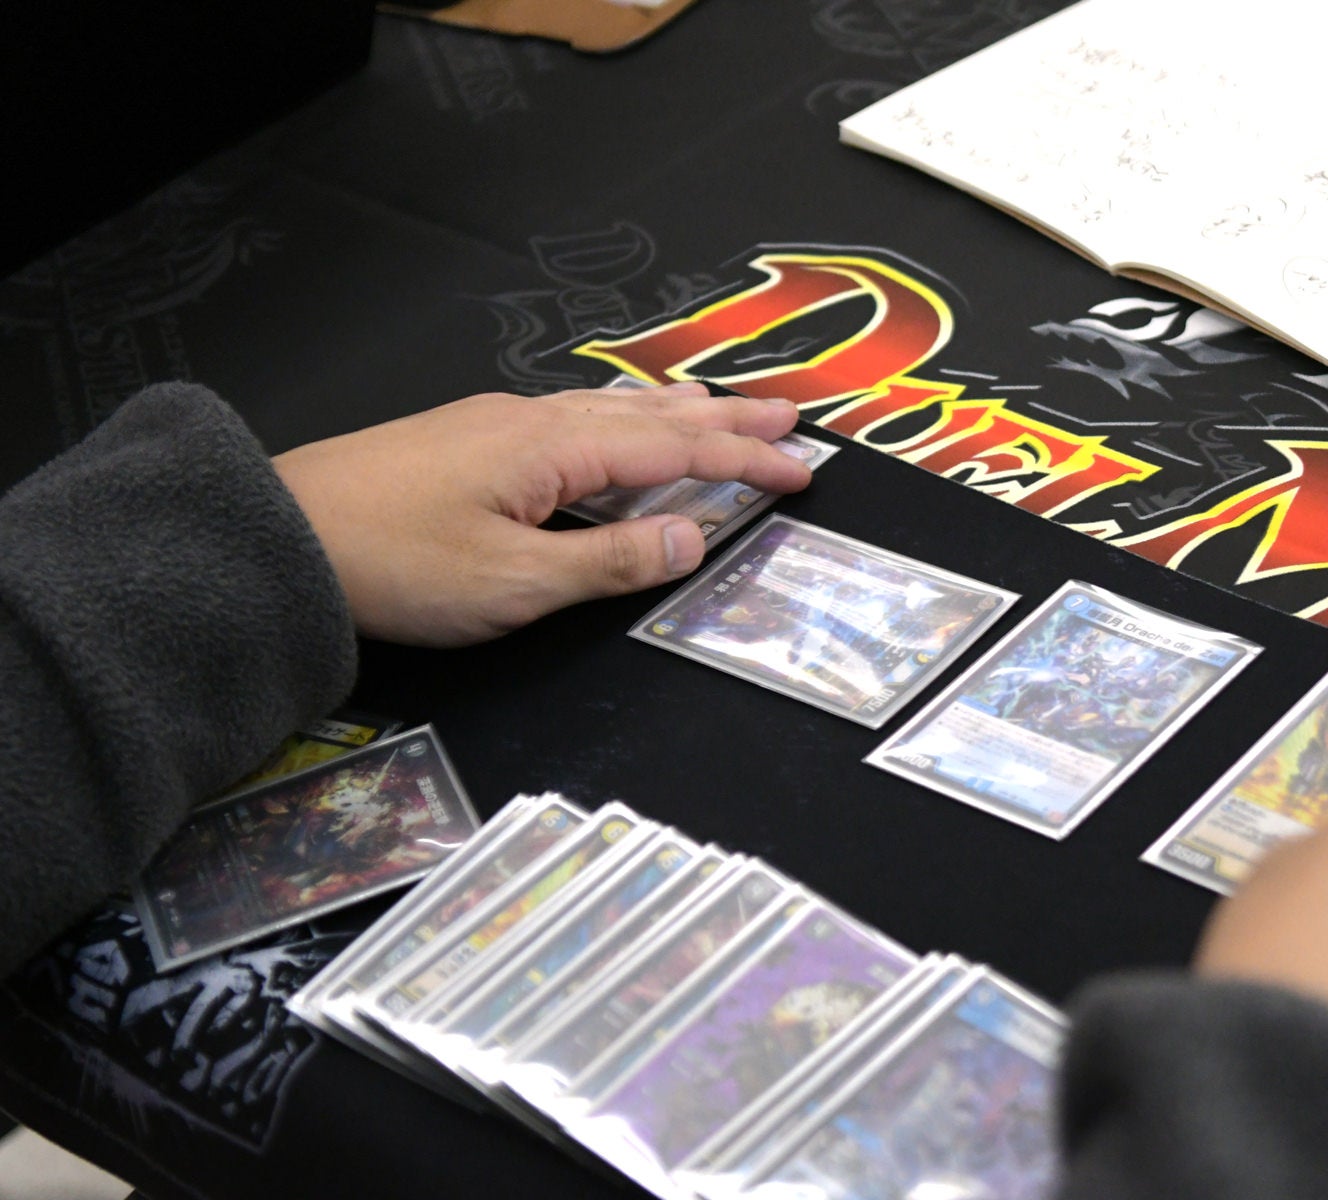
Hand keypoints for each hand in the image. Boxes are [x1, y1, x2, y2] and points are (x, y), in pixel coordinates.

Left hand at [273, 383, 810, 646]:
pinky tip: (618, 426)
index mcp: (556, 449)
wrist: (282, 535)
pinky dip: (624, 419)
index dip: (744, 460)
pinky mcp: (471, 440)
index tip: (801, 469)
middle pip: (653, 414)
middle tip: (789, 417)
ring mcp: (499, 425)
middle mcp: (535, 422)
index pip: (676, 451)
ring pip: (614, 409)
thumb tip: (690, 542)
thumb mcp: (514, 583)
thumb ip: (609, 563)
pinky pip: (577, 416)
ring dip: (678, 411)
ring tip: (720, 405)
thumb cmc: (393, 563)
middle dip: (727, 418)